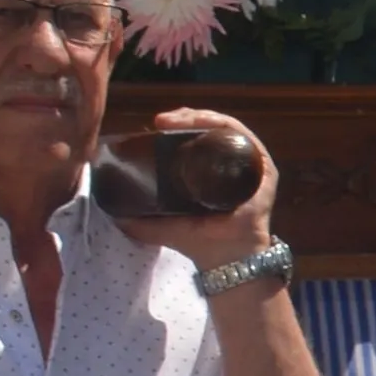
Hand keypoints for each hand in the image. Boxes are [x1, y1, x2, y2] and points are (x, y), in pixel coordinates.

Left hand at [103, 108, 281, 268]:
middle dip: (186, 117)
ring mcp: (250, 164)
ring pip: (225, 128)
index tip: (155, 124)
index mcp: (210, 172)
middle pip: (210, 129)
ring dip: (202, 117)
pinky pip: (245, 137)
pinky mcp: (263, 168)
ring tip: (179, 119)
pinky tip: (207, 122)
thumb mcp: (164, 227)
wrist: (226, 258)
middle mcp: (232, 164)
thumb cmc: (202, 242)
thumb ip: (139, 222)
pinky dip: (225, 126)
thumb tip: (112, 214)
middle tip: (163, 120)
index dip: (177, 127)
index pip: (196, 139)